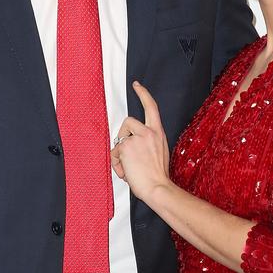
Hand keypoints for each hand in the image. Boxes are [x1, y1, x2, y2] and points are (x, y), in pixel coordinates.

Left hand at [111, 82, 170, 202]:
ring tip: (128, 168)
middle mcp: (149, 132)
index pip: (151, 107)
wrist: (158, 187)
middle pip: (128, 122)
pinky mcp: (126, 146)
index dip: (143, 94)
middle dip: (122, 135)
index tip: (137, 85)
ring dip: (120, 154)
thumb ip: (147, 143)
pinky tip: (126, 173)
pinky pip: (114, 153)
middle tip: (124, 152)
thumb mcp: (158, 152)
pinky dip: (117, 164)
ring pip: (119, 139)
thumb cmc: (158, 176)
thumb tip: (130, 145)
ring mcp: (137, 138)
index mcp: (158, 133)